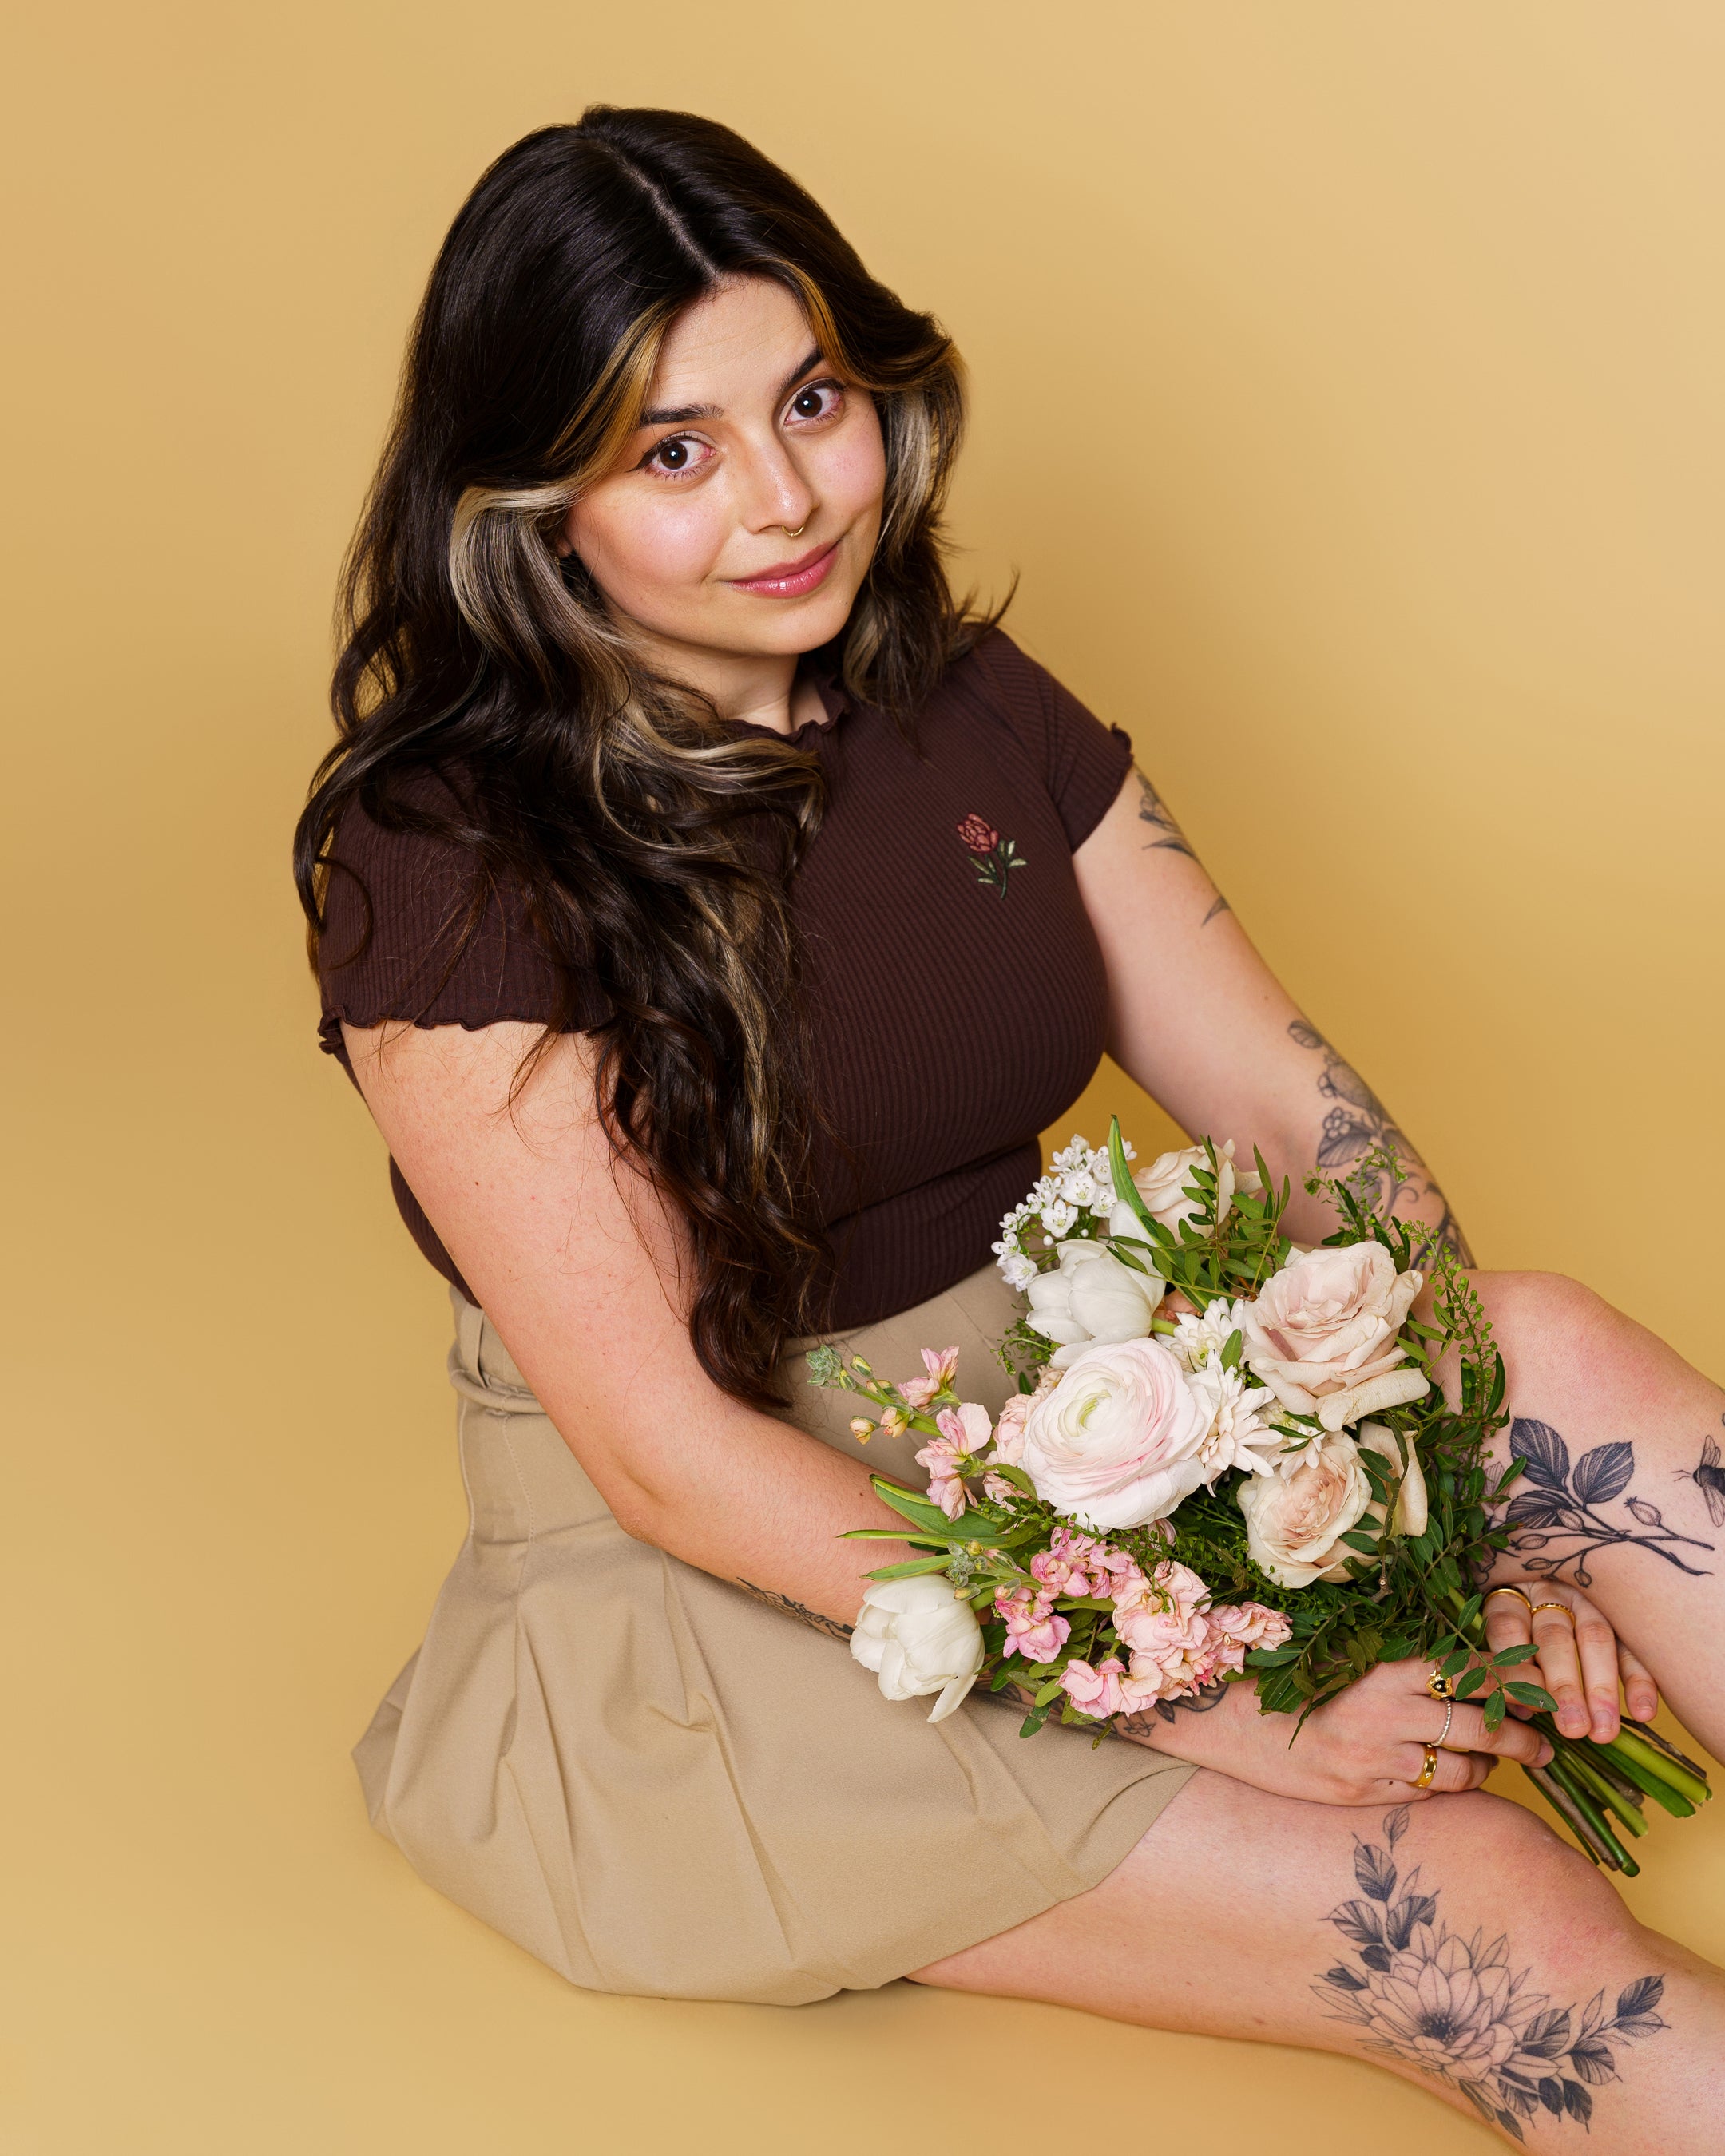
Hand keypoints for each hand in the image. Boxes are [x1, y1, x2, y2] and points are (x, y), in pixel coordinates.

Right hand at [1122, 1656, 1553, 1805]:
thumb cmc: (1291, 1680)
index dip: (1513, 1682)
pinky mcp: (1364, 1794)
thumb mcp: (1347, 1656)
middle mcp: (1387, 1714)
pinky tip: (1445, 1778)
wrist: (1231, 1723)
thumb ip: (1401, 1661)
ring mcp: (1376, 1760)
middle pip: (1481, 1727)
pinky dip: (1445, 1788)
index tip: (1538, 1687)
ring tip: (1495, 1764)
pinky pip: (1425, 1795)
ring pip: (1462, 1771)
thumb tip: (1468, 1663)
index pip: (1470, 1672)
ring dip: (1487, 1769)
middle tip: (1548, 1743)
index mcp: (1384, 1668)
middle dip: (1524, 1737)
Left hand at [1481, 1581, 1658, 1741]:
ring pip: (1595, 1638)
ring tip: (1605, 1730)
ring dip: (1601, 1688)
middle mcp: (1549, 1592)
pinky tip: (1643, 1712)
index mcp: (1511, 1595)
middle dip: (1564, 1686)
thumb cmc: (1517, 1619)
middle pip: (1554, 1637)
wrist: (1552, 1573)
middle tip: (1573, 1728)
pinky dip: (1639, 1679)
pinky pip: (1632, 1645)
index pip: (1508, 1626)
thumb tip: (1521, 1712)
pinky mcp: (1620, 1612)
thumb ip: (1506, 1664)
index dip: (1516, 1665)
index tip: (1526, 1708)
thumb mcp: (1502, 1629)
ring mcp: (1588, 1599)